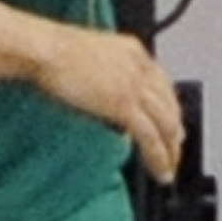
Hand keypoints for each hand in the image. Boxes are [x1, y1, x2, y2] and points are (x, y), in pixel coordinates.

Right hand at [32, 26, 185, 179]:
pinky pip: (150, 137)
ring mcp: (134, 87)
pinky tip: (160, 171)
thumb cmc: (54, 52)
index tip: (172, 124)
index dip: (170, 108)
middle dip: (175, 134)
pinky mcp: (124, 105)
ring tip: (168, 170)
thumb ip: (106, 77)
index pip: (163, 85)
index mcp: (134, 52)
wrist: (46, 49)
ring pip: (166, 125)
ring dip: (170, 152)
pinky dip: (159, 157)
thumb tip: (107, 101)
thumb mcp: (91, 59)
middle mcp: (140, 68)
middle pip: (170, 106)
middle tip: (174, 151)